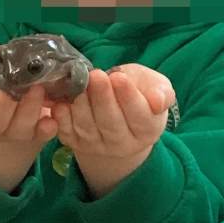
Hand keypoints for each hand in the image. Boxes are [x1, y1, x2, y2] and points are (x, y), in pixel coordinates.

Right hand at [0, 45, 58, 146]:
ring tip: (39, 89)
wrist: (17, 80)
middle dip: (6, 101)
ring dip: (29, 110)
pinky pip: (39, 136)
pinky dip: (46, 130)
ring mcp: (10, 132)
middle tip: (21, 82)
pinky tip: (51, 119)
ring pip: (17, 128)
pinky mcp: (32, 135)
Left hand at [55, 64, 174, 198]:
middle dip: (102, 99)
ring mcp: (98, 146)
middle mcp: (124, 144)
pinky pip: (68, 133)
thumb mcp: (155, 87)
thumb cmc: (139, 94)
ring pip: (88, 128)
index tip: (119, 78)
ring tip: (81, 83)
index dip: (129, 98)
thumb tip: (159, 101)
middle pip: (112, 124)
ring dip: (82, 105)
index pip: (140, 116)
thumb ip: (161, 92)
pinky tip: (63, 101)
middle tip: (97, 76)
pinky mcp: (77, 144)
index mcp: (147, 129)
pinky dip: (63, 118)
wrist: (118, 113)